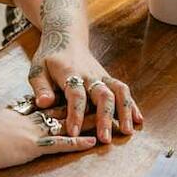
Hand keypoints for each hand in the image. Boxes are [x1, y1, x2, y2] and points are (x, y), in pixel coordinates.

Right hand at [0, 96, 95, 171]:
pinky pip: (60, 144)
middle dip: (77, 111)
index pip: (36, 107)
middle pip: (57, 113)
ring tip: (104, 122)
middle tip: (96, 106)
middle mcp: (25, 120)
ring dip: (85, 125)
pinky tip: (93, 142)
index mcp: (10, 114)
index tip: (65, 100)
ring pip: (64, 126)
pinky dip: (78, 143)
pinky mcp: (32, 146)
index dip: (52, 104)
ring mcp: (31, 132)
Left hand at [28, 44, 142, 142]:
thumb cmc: (49, 58)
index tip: (73, 133)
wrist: (66, 37)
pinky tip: (138, 120)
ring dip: (125, 111)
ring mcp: (102, 76)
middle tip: (105, 139)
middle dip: (105, 117)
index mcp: (70, 73)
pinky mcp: (108, 78)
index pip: (76, 94)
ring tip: (127, 131)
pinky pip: (123, 90)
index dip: (75, 114)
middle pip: (103, 94)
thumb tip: (44, 104)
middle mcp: (90, 75)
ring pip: (118, 91)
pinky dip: (132, 105)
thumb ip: (40, 87)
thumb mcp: (37, 69)